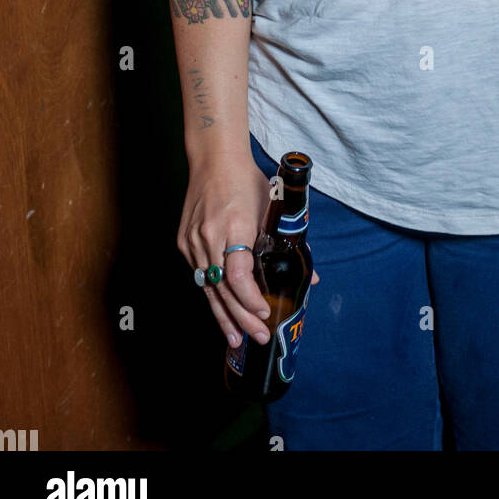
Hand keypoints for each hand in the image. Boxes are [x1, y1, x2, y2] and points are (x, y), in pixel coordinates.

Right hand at [177, 155, 320, 348]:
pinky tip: (222, 313)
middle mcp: (210, 235)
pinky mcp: (185, 241)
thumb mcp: (273, 208)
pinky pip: (199, 275)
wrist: (213, 158)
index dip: (250, 297)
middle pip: (223, 287)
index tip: (264, 310)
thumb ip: (290, 243)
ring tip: (237, 339)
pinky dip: (212, 296)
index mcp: (235, 225)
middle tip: (258, 337)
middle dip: (241, 317)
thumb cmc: (246, 180)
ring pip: (208, 287)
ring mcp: (194, 240)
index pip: (238, 273)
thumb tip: (312, 276)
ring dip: (224, 315)